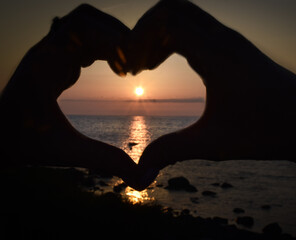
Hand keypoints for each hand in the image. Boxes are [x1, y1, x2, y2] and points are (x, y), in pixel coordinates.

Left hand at [0, 4, 144, 189]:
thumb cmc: (23, 144)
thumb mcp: (68, 152)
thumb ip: (107, 162)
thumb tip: (145, 180)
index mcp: (45, 64)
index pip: (82, 28)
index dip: (114, 41)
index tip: (129, 71)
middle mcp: (47, 51)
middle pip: (87, 18)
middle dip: (117, 37)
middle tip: (134, 67)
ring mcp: (50, 52)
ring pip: (86, 25)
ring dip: (111, 39)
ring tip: (127, 68)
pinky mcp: (56, 58)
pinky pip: (84, 39)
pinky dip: (105, 47)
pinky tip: (117, 71)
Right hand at [135, 0, 295, 201]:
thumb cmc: (265, 132)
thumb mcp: (212, 144)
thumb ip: (170, 151)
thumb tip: (139, 174)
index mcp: (217, 55)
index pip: (166, 21)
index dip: (137, 40)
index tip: (129, 72)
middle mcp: (224, 38)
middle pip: (172, 9)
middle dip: (144, 31)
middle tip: (133, 64)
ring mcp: (232, 39)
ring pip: (186, 16)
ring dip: (160, 35)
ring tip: (147, 67)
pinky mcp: (236, 47)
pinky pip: (198, 28)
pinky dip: (176, 39)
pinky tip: (171, 65)